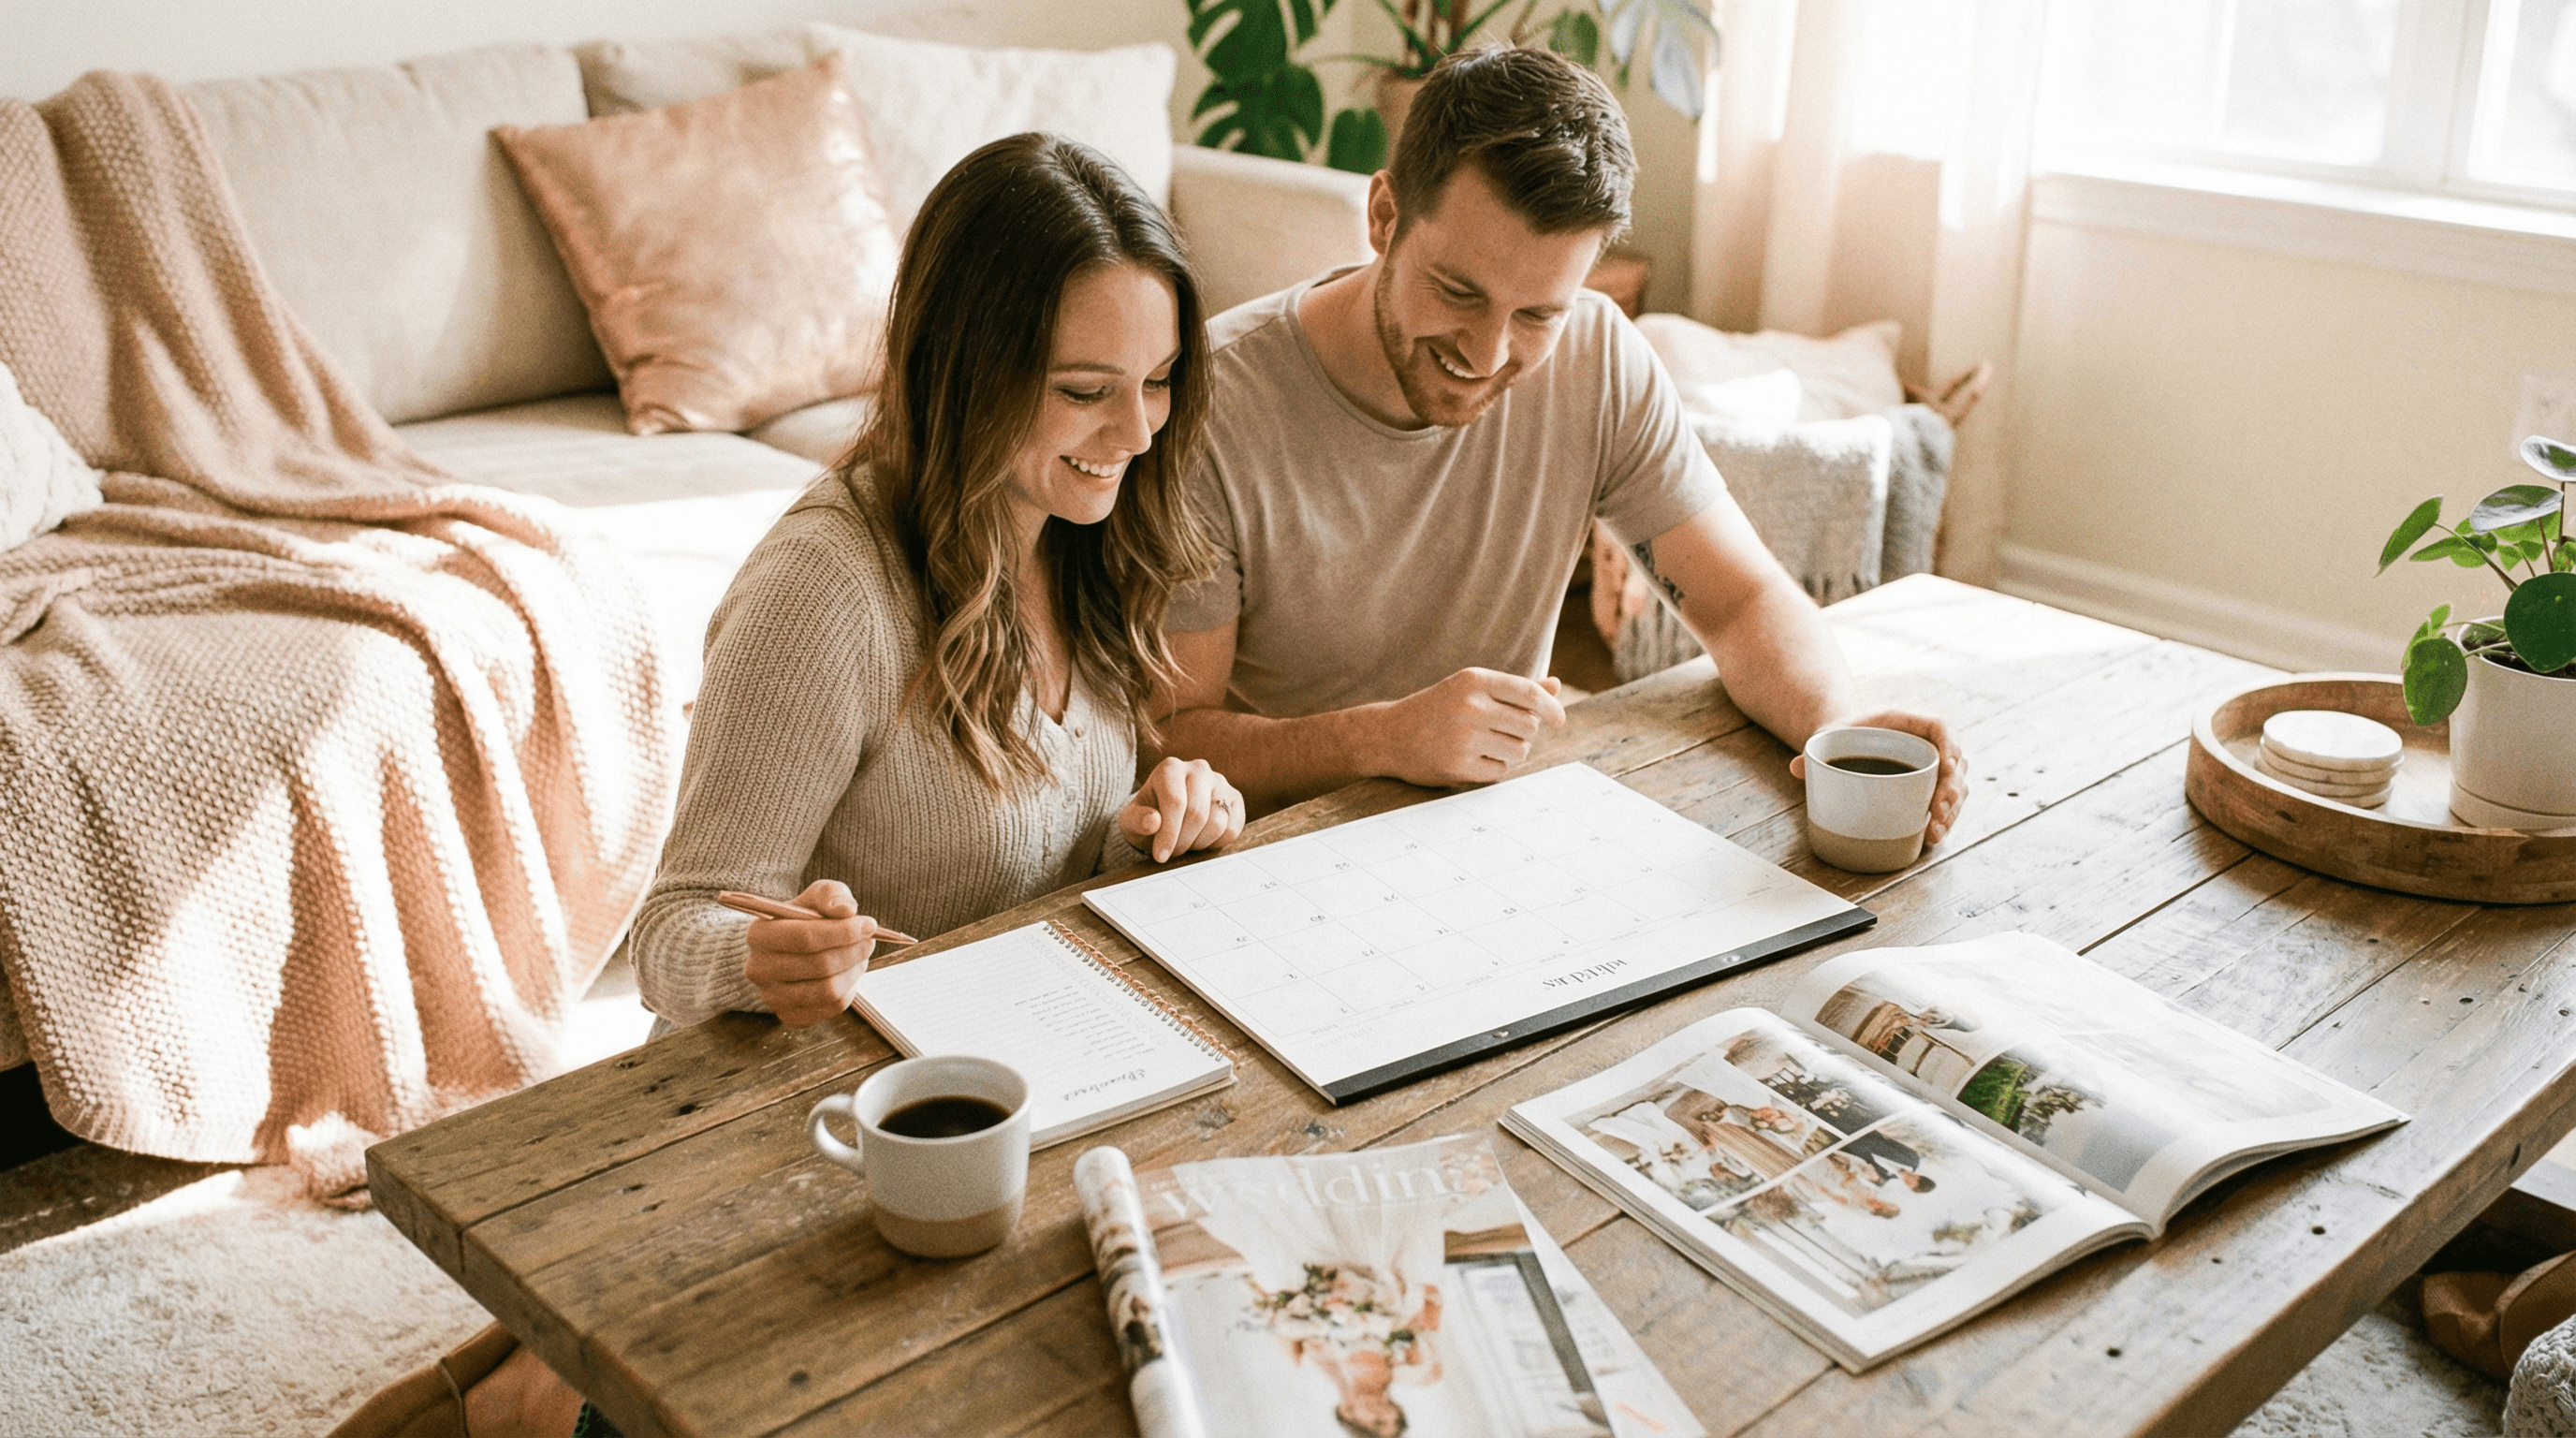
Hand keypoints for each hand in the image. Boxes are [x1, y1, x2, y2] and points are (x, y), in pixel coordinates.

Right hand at [740, 879, 886, 1025]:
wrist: (788, 950)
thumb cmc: (804, 918)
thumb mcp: (816, 896)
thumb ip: (831, 895)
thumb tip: (846, 911)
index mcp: (759, 935)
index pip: (805, 938)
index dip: (843, 932)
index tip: (870, 925)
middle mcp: (759, 969)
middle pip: (820, 965)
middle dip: (854, 951)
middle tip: (869, 940)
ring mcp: (771, 996)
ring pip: (829, 990)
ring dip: (854, 970)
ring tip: (860, 955)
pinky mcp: (788, 1015)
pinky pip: (831, 1008)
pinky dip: (849, 989)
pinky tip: (848, 973)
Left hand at [1120, 757, 1244, 862]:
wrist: (1166, 816)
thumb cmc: (1147, 818)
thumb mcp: (1132, 821)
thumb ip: (1137, 820)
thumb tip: (1153, 821)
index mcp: (1170, 768)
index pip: (1175, 803)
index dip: (1169, 834)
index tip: (1160, 856)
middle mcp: (1199, 769)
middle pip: (1197, 814)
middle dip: (1183, 841)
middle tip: (1172, 851)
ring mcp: (1221, 783)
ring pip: (1217, 823)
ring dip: (1198, 843)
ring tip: (1185, 842)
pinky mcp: (1235, 799)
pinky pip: (1232, 829)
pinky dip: (1216, 843)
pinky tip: (1201, 840)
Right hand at [1371, 668, 1567, 786]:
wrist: (1389, 735)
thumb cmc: (1438, 709)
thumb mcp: (1471, 689)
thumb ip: (1514, 689)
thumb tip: (1556, 687)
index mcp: (1474, 680)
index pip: (1528, 693)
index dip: (1550, 708)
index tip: (1559, 719)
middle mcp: (1469, 706)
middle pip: (1528, 725)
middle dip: (1525, 733)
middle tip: (1504, 733)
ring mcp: (1463, 737)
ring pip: (1519, 750)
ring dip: (1513, 752)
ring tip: (1491, 746)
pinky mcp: (1457, 765)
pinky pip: (1500, 771)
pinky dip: (1495, 768)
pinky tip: (1476, 759)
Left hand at [1789, 711, 1967, 845]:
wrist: (1845, 741)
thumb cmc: (1842, 735)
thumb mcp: (1829, 736)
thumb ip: (1815, 750)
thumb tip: (1795, 766)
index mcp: (1909, 723)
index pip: (1941, 728)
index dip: (1951, 745)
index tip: (1948, 764)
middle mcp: (1928, 745)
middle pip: (1955, 765)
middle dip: (1951, 790)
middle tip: (1937, 812)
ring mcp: (1932, 769)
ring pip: (1956, 788)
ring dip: (1950, 811)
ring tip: (1934, 832)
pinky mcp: (1928, 790)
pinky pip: (1946, 804)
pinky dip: (1943, 821)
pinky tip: (1931, 837)